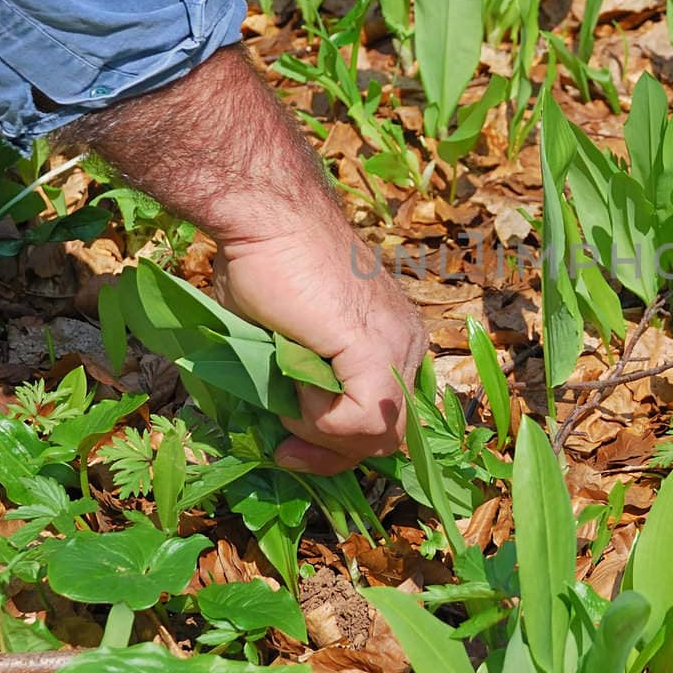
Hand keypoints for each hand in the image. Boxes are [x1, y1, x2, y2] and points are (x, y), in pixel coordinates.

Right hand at [214, 223, 426, 473]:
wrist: (267, 218)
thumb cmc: (266, 265)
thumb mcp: (287, 341)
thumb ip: (299, 382)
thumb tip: (284, 432)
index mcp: (393, 339)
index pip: (389, 419)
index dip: (342, 445)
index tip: (292, 449)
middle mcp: (407, 344)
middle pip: (389, 435)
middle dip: (334, 455)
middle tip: (286, 452)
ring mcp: (397, 345)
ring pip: (378, 434)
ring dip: (322, 434)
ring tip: (288, 401)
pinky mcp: (376, 348)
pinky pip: (361, 417)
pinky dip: (321, 419)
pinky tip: (297, 384)